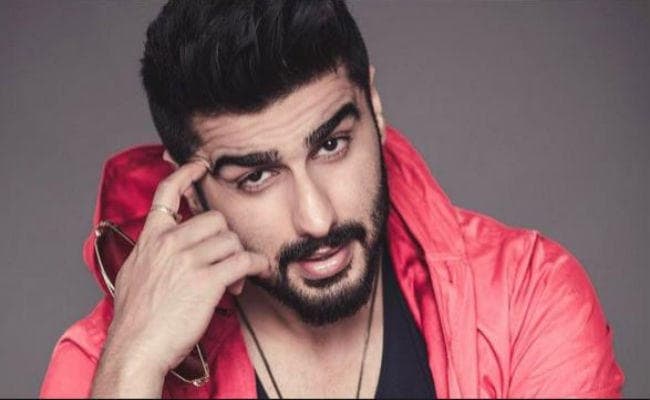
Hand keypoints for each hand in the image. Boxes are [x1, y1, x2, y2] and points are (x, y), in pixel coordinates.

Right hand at [92, 160, 269, 396]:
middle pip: (215, 220)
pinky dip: (256, 266)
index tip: (200, 166)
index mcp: (151, 238)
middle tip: (225, 263)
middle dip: (226, 240)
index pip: (166, 193)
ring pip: (231, 240)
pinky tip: (255, 273)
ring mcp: (188, 260)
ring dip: (238, 259)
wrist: (136, 348)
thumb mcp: (134, 273)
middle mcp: (169, 243)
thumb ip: (151, 252)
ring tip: (231, 280)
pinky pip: (244, 260)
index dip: (185, 174)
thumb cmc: (137, 318)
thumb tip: (166, 244)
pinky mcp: (206, 280)